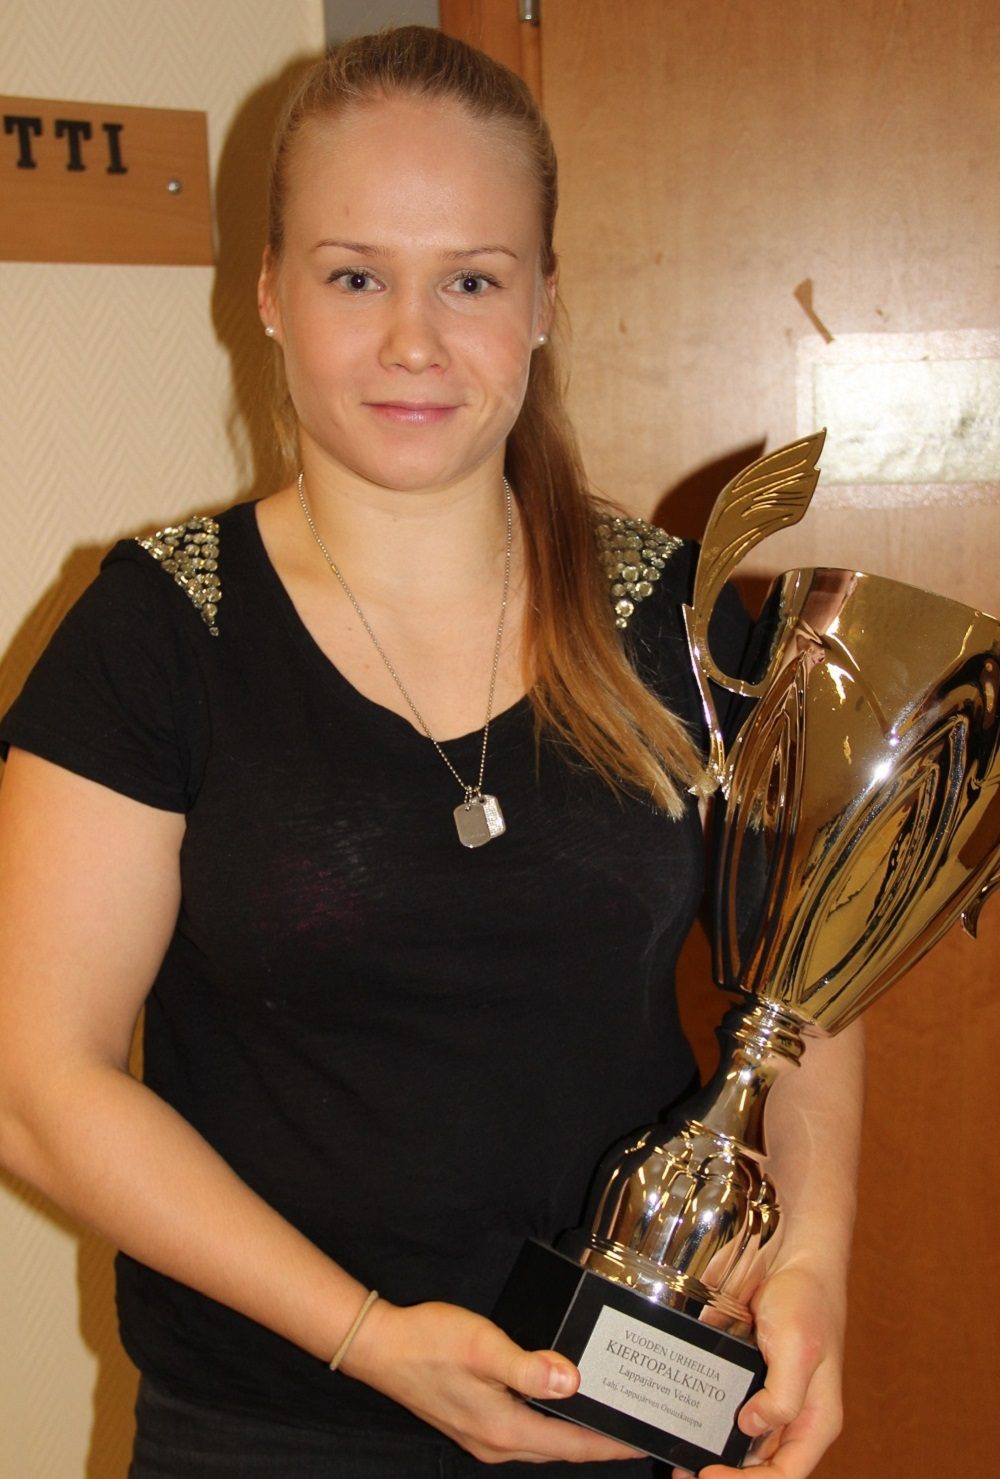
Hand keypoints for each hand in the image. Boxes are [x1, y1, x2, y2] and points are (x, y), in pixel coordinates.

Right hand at [342, 1297, 644, 1463]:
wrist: (380, 1346)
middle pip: (560, 1450)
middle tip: (632, 1428)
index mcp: (504, 1430)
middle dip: (597, 1443)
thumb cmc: (429, 1342)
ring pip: (542, 1443)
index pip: (571, 1445)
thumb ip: (528, 1367)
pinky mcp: (474, 1423)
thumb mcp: (483, 1347)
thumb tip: (572, 1383)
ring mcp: (482, 1437)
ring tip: (604, 1418)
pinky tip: (557, 1405)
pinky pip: (525, 1432)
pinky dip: (549, 1424)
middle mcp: (495, 1444)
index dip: (608, 1445)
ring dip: (574, 1435)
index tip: (641, 1443)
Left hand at [671, 1263, 845, 1478]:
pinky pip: (727, 1405)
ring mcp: (769, 1395)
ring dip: (712, 1450)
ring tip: (676, 1454)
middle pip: (760, 1466)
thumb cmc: (807, 1299)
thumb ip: (783, 1397)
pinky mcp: (748, 1373)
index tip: (709, 1477)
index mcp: (816, 1420)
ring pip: (741, 1441)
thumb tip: (752, 1428)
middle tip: (684, 1474)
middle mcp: (793, 1415)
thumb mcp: (799, 1348)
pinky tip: (680, 1417)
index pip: (785, 1475)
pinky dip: (706, 1416)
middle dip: (725, 1475)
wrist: (792, 1253)